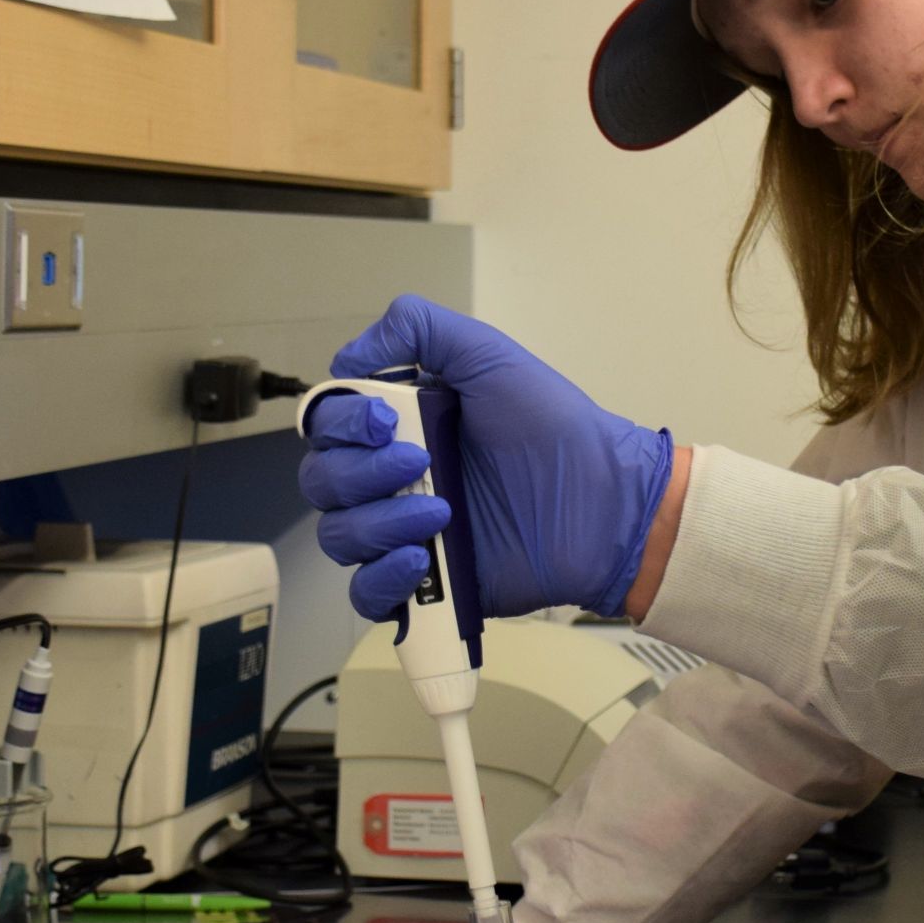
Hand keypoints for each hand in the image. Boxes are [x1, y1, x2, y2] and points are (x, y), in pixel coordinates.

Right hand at [300, 296, 672, 620]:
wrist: (600, 500)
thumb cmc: (550, 426)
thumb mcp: (487, 353)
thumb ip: (417, 328)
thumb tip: (347, 357)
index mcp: (400, 424)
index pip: (328, 426)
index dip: (343, 423)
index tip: (387, 420)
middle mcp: (392, 478)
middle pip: (323, 481)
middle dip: (360, 472)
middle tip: (419, 462)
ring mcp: (404, 533)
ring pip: (339, 536)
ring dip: (377, 523)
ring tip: (442, 514)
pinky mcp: (424, 586)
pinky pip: (366, 594)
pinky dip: (379, 579)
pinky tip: (417, 561)